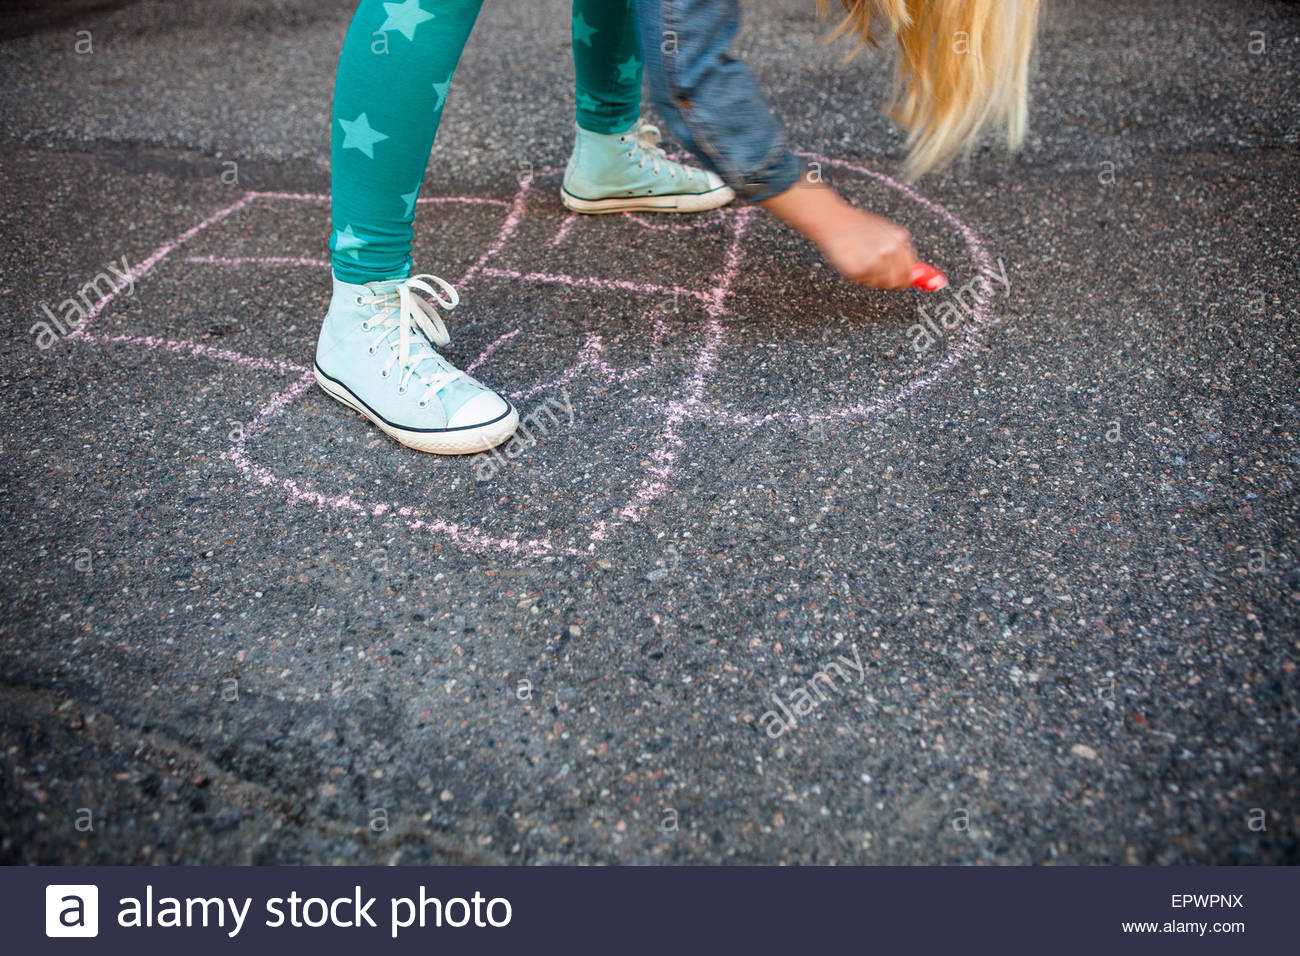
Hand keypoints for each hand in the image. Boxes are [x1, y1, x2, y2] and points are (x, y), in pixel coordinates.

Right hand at [760, 179, 916, 289]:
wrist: (833, 220)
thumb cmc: (855, 226)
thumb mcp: (883, 232)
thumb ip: (899, 253)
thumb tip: (919, 277)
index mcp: (900, 238)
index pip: (910, 270)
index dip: (904, 278)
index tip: (896, 281)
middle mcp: (891, 248)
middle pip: (898, 281)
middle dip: (887, 281)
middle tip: (873, 272)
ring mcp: (877, 259)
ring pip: (881, 283)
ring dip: (870, 278)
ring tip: (860, 261)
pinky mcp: (861, 268)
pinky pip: (864, 282)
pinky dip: (857, 277)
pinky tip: (851, 262)